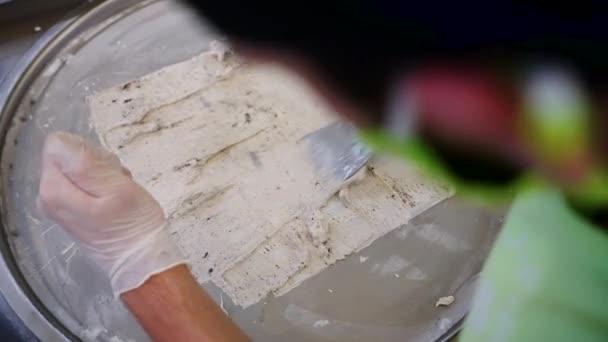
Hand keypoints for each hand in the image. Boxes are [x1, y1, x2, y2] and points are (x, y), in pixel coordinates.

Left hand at [37, 132, 184, 294]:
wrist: (140, 260)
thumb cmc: (132, 224)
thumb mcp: (116, 187)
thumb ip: (86, 163)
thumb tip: (60, 141)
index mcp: (53, 189)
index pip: (60, 144)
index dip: (89, 152)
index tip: (108, 171)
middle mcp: (47, 197)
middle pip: (67, 155)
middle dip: (96, 163)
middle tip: (116, 183)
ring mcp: (58, 204)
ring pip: (77, 168)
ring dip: (102, 174)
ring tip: (118, 193)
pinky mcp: (71, 209)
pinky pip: (83, 183)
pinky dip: (102, 185)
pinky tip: (115, 199)